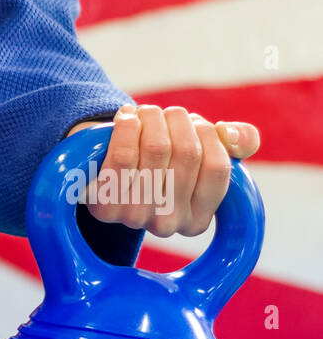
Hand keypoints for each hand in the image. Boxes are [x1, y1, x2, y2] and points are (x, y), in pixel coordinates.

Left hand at [66, 104, 259, 236]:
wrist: (101, 170)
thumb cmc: (160, 160)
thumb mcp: (203, 151)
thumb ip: (237, 142)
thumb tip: (231, 135)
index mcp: (197, 220)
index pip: (218, 168)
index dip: (209, 135)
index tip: (195, 123)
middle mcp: (168, 225)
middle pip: (187, 153)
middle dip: (178, 120)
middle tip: (164, 113)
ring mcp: (135, 218)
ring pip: (157, 149)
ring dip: (152, 118)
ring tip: (145, 113)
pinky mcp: (105, 205)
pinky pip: (124, 155)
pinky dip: (128, 127)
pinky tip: (126, 118)